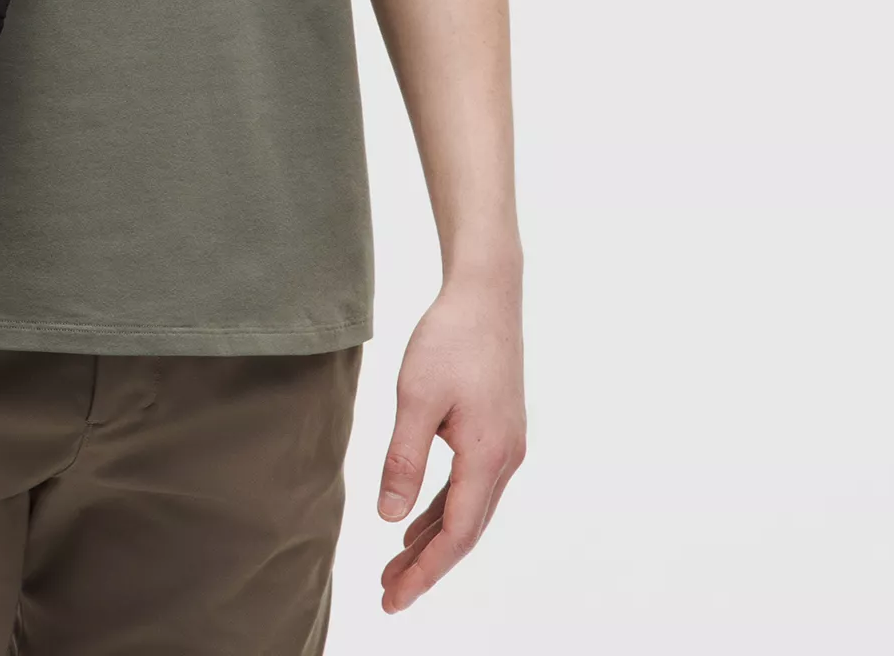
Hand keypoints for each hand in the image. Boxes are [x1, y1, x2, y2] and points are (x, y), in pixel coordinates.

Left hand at [376, 278, 525, 612]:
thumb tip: (389, 517)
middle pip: (466, 531)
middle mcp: (505, 460)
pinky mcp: (497, 432)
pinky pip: (470, 487)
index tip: (394, 599)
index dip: (426, 572)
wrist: (486, 294)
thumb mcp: (416, 397)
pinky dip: (444, 510)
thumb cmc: (450, 338)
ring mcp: (505, 447)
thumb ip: (404, 459)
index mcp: (488, 456)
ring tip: (395, 567)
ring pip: (469, 511)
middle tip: (388, 595)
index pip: (457, 534)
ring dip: (434, 540)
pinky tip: (417, 520)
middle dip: (427, 566)